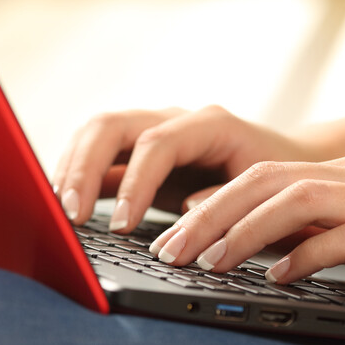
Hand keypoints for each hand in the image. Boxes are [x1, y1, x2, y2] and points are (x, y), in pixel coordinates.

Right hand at [51, 105, 315, 230]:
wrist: (285, 165)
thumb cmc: (278, 180)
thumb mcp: (262, 193)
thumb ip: (224, 199)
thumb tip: (185, 213)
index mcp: (209, 123)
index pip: (156, 144)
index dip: (133, 183)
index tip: (120, 225)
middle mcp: (174, 119)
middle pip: (112, 126)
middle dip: (84, 169)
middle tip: (70, 215)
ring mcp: (152, 130)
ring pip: (96, 134)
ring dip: (72, 169)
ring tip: (59, 211)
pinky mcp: (138, 152)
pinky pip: (97, 154)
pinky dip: (77, 176)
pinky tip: (65, 205)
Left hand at [149, 156, 344, 320]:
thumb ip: (317, 234)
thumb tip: (260, 253)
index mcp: (343, 175)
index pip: (260, 178)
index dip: (211, 204)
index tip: (173, 235)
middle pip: (262, 183)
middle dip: (209, 216)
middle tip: (170, 251)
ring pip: (291, 201)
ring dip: (242, 233)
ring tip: (208, 263)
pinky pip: (341, 238)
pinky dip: (303, 257)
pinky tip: (277, 279)